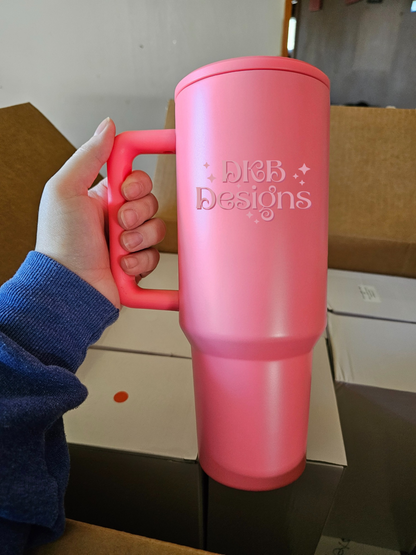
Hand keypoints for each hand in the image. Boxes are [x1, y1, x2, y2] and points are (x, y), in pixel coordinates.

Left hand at [35, 117, 165, 308]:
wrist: (68, 287)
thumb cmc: (60, 241)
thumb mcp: (65, 189)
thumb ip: (88, 155)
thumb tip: (108, 126)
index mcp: (102, 197)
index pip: (136, 178)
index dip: (137, 182)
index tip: (127, 188)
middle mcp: (118, 218)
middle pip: (151, 202)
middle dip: (137, 213)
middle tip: (117, 222)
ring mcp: (129, 243)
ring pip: (157, 229)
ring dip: (138, 239)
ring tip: (118, 248)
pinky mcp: (138, 266)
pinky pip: (156, 257)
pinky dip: (140, 262)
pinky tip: (122, 266)